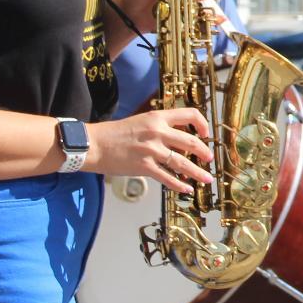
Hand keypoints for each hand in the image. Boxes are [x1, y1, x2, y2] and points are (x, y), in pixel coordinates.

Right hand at [89, 107, 212, 193]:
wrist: (93, 145)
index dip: (202, 124)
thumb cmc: (115, 133)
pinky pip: (168, 177)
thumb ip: (160, 126)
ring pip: (183, 163)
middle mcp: (157, 132)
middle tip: (209, 159)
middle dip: (204, 153)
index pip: (190, 114)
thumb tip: (180, 136)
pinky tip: (187, 189)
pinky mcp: (144, 167)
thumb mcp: (141, 121)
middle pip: (191, 142)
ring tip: (206, 178)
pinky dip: (180, 185)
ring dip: (198, 172)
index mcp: (157, 117)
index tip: (205, 134)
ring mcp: (151, 150)